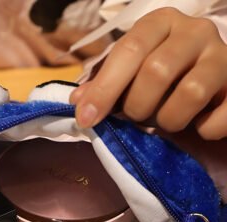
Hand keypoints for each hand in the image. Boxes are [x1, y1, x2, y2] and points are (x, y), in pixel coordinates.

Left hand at [70, 8, 226, 139]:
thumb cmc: (163, 78)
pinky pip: (221, 117)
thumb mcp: (131, 76)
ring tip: (167, 120)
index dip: (103, 89)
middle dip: (137, 106)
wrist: (213, 80)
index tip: (86, 119)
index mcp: (160, 23)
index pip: (128, 50)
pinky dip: (204, 130)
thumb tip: (77, 101)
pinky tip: (198, 125)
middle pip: (156, 71)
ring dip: (169, 120)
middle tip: (137, 115)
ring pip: (190, 93)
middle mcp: (194, 31)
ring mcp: (223, 56)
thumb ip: (105, 86)